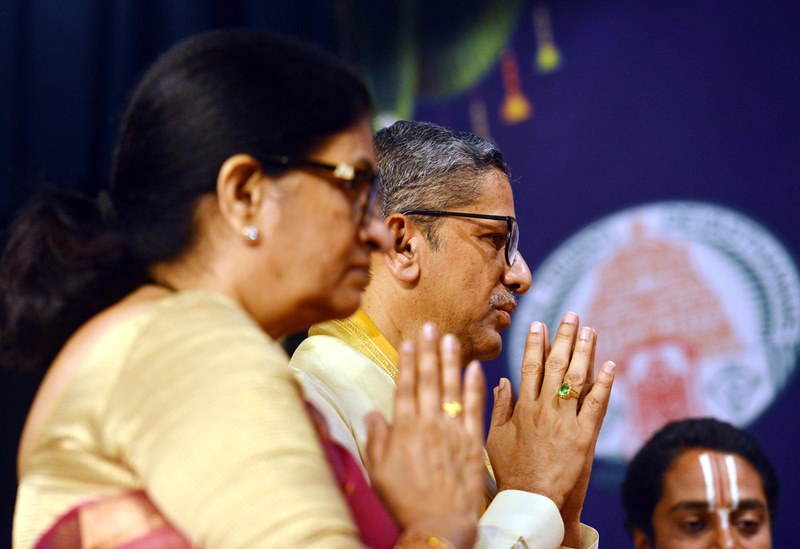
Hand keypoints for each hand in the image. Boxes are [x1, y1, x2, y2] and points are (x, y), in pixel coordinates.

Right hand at [366, 323, 485, 548]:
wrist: (440, 525)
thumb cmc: (406, 502)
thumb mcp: (379, 472)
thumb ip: (376, 439)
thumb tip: (372, 413)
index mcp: (405, 429)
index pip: (406, 386)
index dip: (408, 362)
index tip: (410, 341)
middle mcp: (429, 424)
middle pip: (429, 380)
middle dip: (428, 351)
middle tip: (429, 326)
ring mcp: (453, 431)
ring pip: (453, 388)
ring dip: (451, 360)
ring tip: (451, 338)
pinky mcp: (473, 442)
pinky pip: (476, 408)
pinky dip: (476, 387)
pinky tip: (476, 368)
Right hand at [486, 312, 614, 518]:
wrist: (533, 501)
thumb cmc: (512, 473)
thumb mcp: (496, 438)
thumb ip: (499, 407)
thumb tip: (503, 381)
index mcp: (523, 408)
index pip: (529, 366)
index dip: (535, 343)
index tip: (539, 324)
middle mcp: (544, 409)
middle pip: (556, 365)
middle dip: (564, 337)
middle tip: (572, 315)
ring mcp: (565, 421)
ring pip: (577, 378)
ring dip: (585, 351)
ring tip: (591, 330)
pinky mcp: (584, 436)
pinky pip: (596, 404)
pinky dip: (604, 383)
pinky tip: (610, 365)